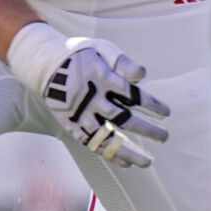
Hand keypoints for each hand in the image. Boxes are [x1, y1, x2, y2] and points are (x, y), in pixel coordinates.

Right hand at [8, 23, 168, 167]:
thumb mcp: (100, 48)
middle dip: (147, 130)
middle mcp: (93, 97)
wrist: (44, 64)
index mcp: (102, 77)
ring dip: (130, 151)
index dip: (152, 105)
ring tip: (148, 162)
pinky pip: (93, 143)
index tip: (166, 113)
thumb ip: (122, 61)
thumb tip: (142, 75)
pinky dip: (110, 154)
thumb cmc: (79, 55)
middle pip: (124, 118)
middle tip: (164, 137)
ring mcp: (81, 113)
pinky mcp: (72, 124)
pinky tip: (126, 163)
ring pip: (108, 136)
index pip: (134, 95)